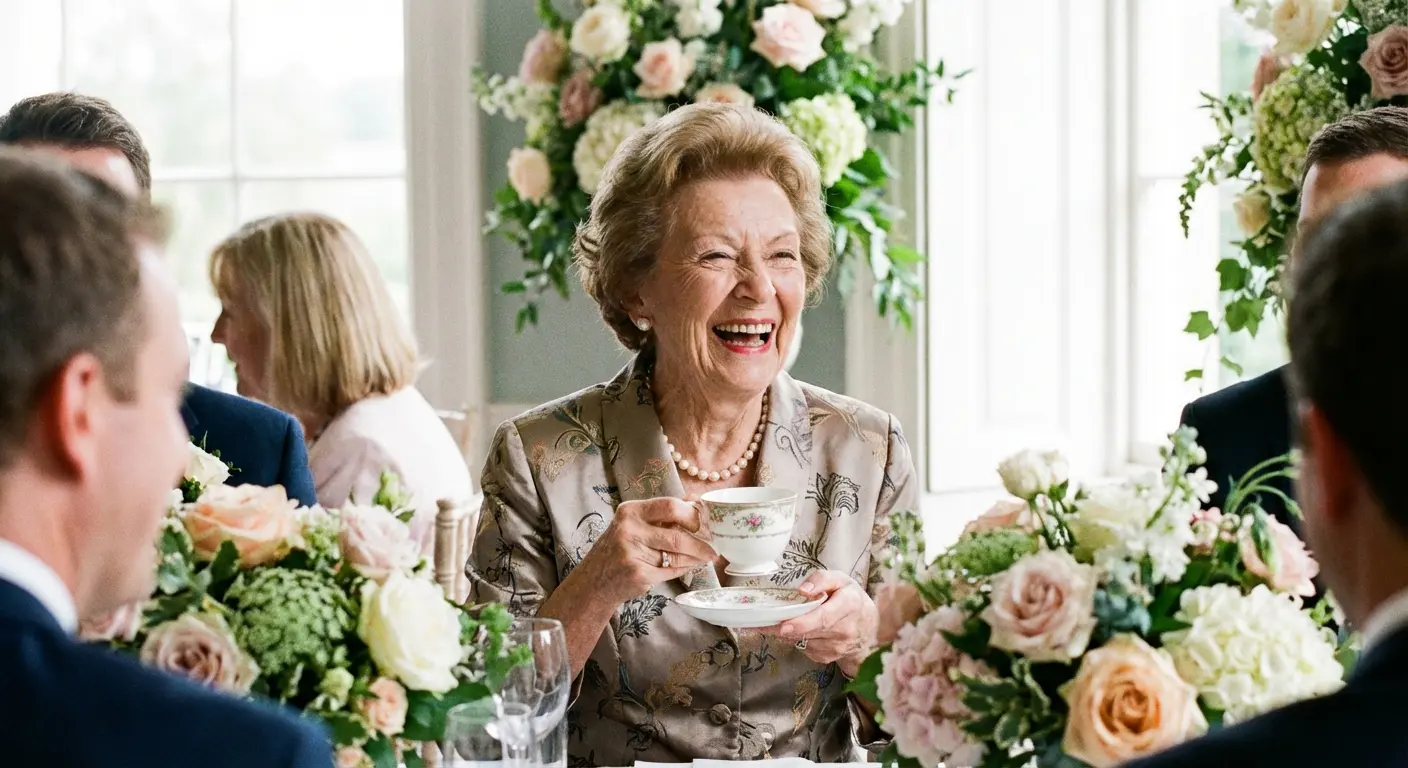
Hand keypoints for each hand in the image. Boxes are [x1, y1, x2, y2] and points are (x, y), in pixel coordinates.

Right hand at [572, 497, 714, 606]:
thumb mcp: (633, 524)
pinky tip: (691, 566)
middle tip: (714, 546)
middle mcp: (629, 530)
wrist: (594, 581)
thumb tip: (696, 500)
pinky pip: (672, 571)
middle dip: (701, 542)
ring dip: (697, 557)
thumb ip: (661, 513)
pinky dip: (685, 569)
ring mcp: (633, 554)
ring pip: (677, 556)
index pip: (670, 506)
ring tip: (707, 556)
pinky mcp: (639, 575)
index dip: (692, 514)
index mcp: (631, 511)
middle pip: (677, 535)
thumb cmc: (619, 548)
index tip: (704, 522)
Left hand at [760, 570, 876, 678]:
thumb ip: (822, 579)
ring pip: (804, 641)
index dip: (803, 623)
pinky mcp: (828, 657)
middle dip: (785, 628)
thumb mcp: (841, 580)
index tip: (784, 626)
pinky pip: (805, 649)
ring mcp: (838, 647)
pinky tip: (799, 630)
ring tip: (782, 622)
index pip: (824, 617)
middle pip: (810, 631)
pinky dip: (797, 639)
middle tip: (764, 625)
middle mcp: (846, 629)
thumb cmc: (851, 599)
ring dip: (789, 633)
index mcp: (850, 604)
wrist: (869, 629)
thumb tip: (803, 590)